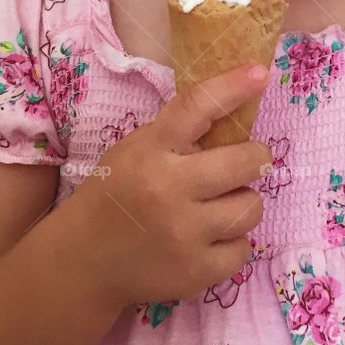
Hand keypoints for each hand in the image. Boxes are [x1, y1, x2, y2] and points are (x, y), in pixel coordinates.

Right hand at [72, 64, 273, 307]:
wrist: (84, 261)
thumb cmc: (116, 194)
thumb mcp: (135, 150)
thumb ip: (177, 134)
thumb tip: (236, 107)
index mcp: (150, 151)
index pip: (198, 107)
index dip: (233, 87)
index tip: (260, 73)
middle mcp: (168, 189)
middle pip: (244, 161)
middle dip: (253, 158)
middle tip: (245, 162)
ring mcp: (184, 234)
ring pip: (251, 207)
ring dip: (242, 203)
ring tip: (219, 206)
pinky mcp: (195, 272)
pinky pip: (244, 249)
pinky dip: (232, 242)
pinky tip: (209, 239)